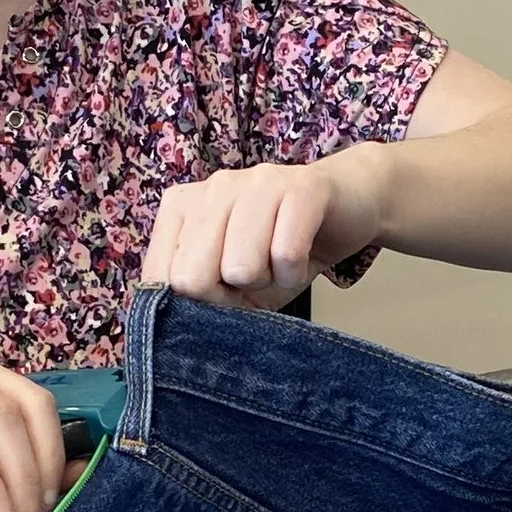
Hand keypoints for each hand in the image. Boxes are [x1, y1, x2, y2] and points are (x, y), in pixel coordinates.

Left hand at [141, 152, 388, 310]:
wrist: (350, 204)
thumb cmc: (281, 247)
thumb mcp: (231, 280)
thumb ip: (196, 296)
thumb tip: (175, 329)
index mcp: (183, 206)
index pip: (161, 279)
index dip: (197, 303)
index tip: (225, 289)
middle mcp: (213, 187)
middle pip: (192, 278)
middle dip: (228, 295)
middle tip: (256, 277)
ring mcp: (256, 182)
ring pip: (239, 268)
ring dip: (267, 281)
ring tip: (279, 262)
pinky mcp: (301, 187)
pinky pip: (286, 255)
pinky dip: (296, 273)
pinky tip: (303, 258)